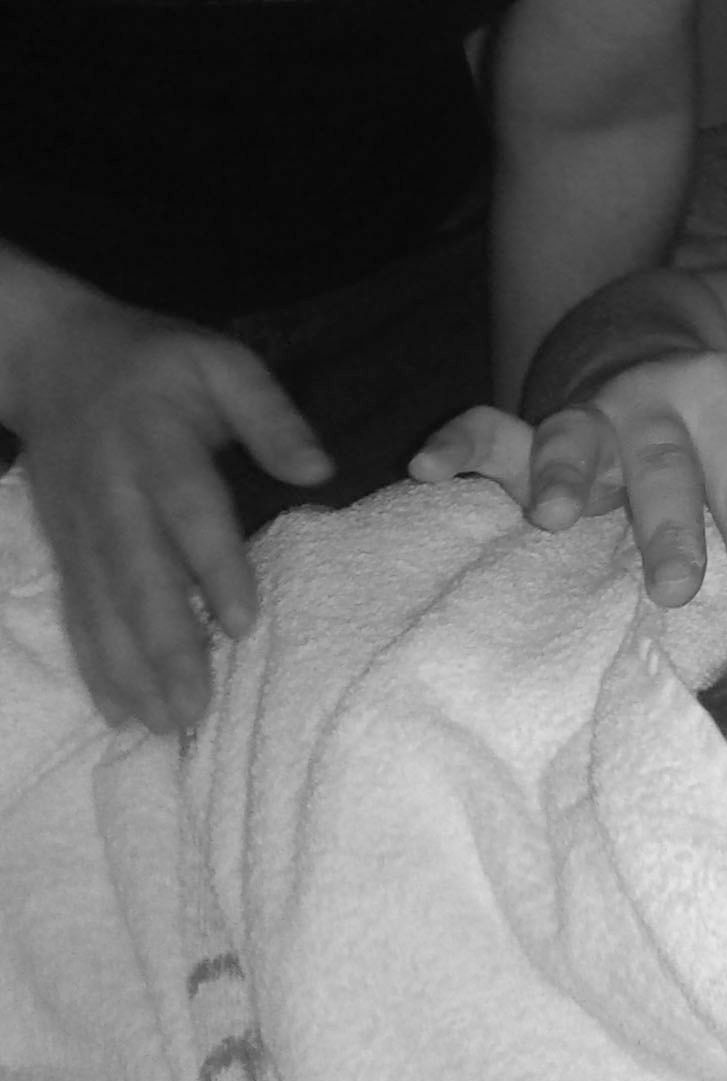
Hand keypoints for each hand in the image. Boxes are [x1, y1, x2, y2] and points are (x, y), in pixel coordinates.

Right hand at [15, 293, 330, 732]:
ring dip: (129, 672)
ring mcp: (81, 528)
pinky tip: (118, 710)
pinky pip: (79, 613)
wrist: (51, 355)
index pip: (188, 516)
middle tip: (195, 708)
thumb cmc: (155, 359)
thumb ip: (271, 414)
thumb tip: (320, 469)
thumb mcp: (221, 361)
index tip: (242, 624)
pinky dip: (95, 664)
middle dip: (164, 647)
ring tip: (163, 726)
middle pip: (138, 580)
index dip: (212, 571)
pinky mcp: (64, 547)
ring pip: (102, 610)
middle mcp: (113, 497)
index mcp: (157, 448)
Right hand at [412, 351, 726, 660]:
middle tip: (673, 592)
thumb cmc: (723, 427)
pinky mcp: (530, 422)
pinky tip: (424, 468)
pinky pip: (487, 431)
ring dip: (562, 475)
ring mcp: (591, 411)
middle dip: (667, 530)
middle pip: (668, 477)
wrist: (636, 352)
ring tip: (550, 517)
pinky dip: (457, 446)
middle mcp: (660, 406)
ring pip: (576, 441)